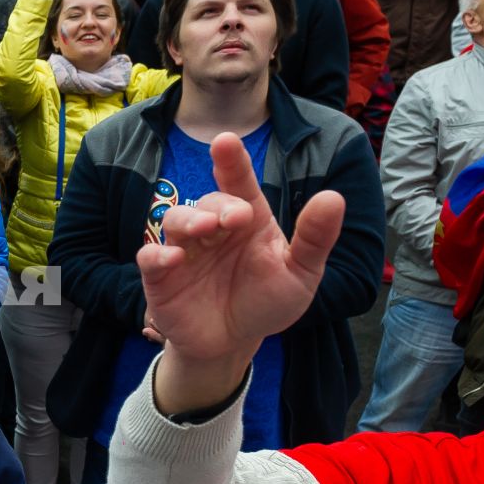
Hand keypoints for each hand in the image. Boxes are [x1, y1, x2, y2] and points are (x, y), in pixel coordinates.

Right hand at [144, 133, 344, 412]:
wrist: (234, 343)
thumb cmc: (266, 301)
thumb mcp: (300, 273)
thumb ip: (314, 238)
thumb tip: (333, 197)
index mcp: (247, 220)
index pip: (238, 182)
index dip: (231, 161)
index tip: (225, 141)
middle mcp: (213, 229)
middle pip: (207, 202)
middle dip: (219, 205)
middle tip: (236, 218)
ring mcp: (184, 251)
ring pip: (175, 220)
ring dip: (189, 220)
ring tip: (205, 230)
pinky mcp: (161, 278)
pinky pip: (150, 258)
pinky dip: (157, 255)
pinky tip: (173, 259)